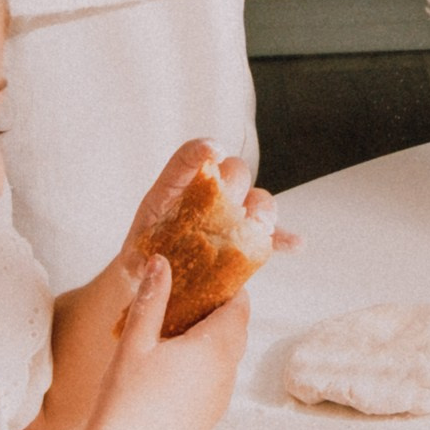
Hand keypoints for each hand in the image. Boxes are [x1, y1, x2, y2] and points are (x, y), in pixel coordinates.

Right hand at [82, 255, 246, 429]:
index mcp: (213, 349)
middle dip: (220, 313)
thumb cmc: (125, 396)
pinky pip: (217, 383)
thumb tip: (162, 261)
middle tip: (188, 300)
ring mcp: (221, 399)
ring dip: (213, 342)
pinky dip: (206, 368)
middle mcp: (226, 374)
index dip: (230, 290)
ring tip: (177, 332)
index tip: (209, 278)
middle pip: (237, 332)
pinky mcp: (210, 417)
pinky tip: (174, 368)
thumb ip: (152, 299)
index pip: (239, 308)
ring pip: (228, 359)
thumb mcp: (134, 341)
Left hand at [122, 141, 289, 264]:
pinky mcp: (245, 239)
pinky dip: (282, 237)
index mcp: (174, 191)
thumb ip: (138, 260)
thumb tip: (150, 264)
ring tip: (260, 226)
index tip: (213, 152)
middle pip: (234, 171)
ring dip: (263, 210)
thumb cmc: (144, 262)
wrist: (159, 280)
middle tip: (233, 204)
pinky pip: (269, 234)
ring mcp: (230, 215)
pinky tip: (294, 244)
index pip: (187, 158)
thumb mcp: (134, 259)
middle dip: (237, 183)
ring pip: (256, 198)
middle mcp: (207, 195)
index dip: (201, 149)